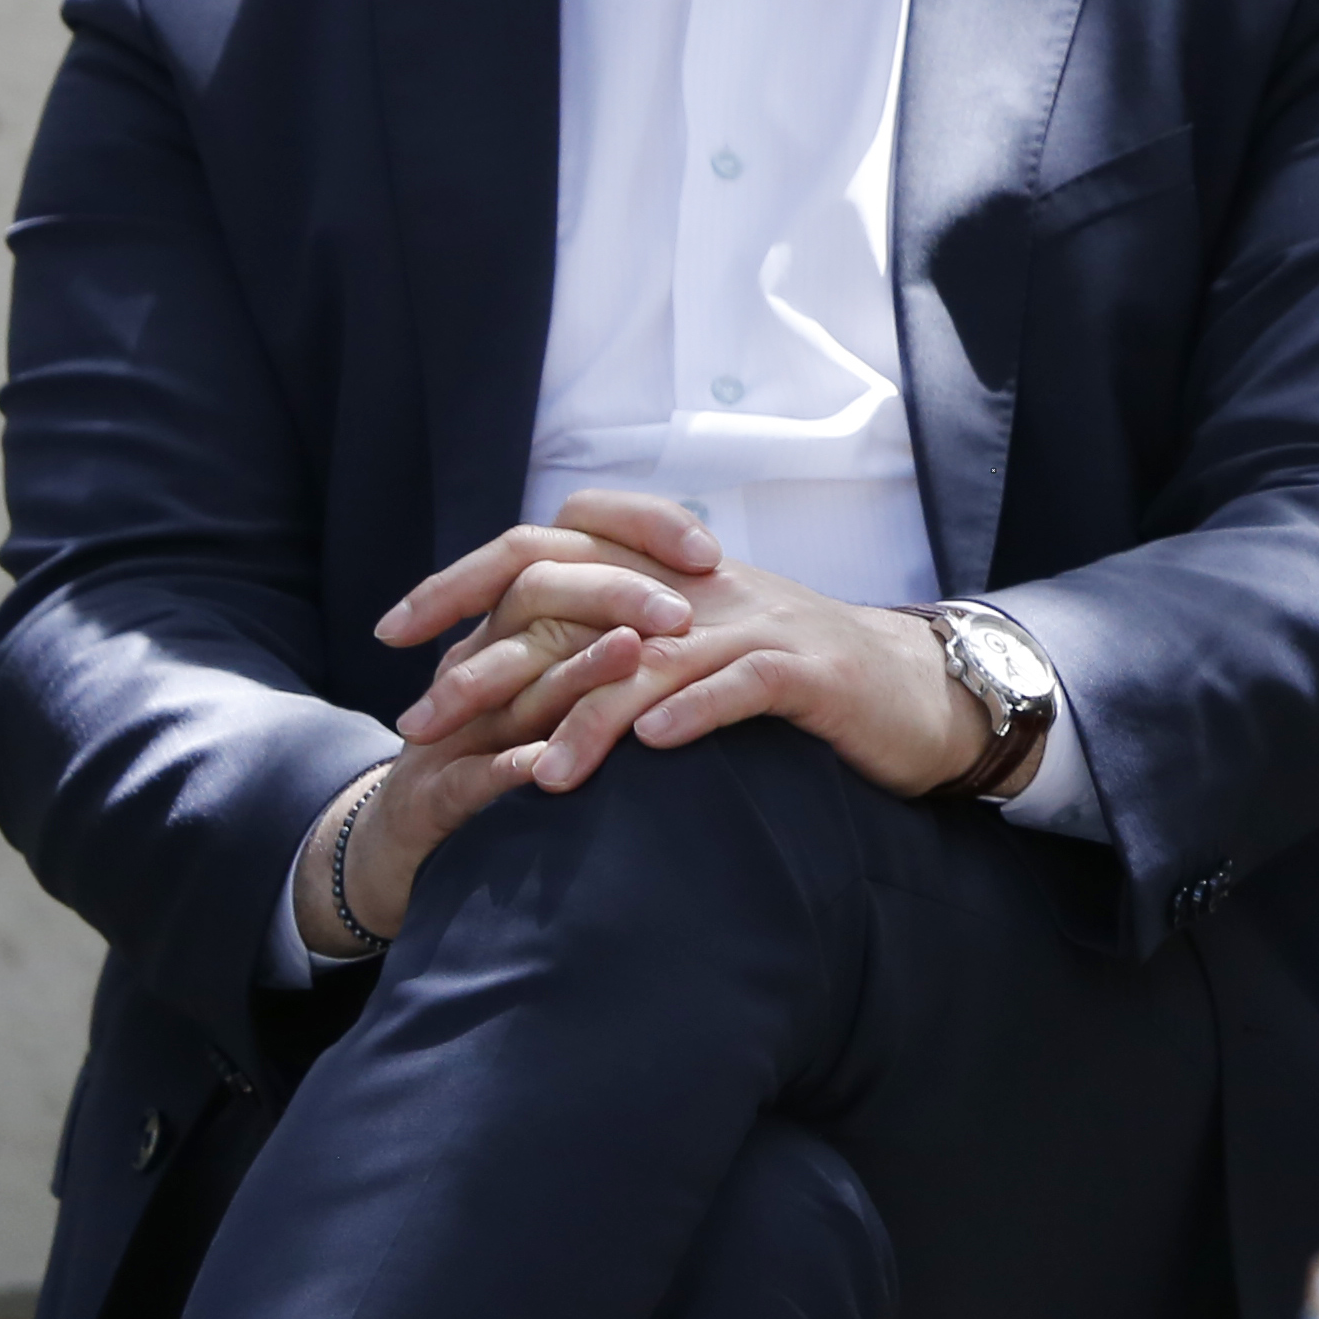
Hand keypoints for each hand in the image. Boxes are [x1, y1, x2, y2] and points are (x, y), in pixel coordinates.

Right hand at [285, 534, 700, 951]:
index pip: (574, 543)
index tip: (710, 553)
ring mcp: (451, 719)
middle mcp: (482, 653)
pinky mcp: (428, 792)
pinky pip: (467, 774)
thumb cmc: (523, 748)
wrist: (417, 840)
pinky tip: (544, 765)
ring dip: (571, 667)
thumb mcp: (580, 684)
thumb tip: (724, 592)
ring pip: (506, 674)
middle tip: (683, 612)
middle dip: (614, 593)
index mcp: (520, 621)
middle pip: (538, 592)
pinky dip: (506, 766)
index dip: (641, 533)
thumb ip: (634, 637)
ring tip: (631, 653)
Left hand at [381, 488, 988, 810]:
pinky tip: (652, 748)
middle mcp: (704, 584)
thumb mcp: (701, 648)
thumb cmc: (799, 681)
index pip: (551, 544)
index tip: (396, 636)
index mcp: (670, 572)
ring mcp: (759, 623)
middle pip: (581, 600)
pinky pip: (742, 684)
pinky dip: (694, 711)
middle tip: (429, 725)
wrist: (921, 690)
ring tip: (533, 774)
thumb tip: (506, 668)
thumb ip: (616, 644)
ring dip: (584, 715)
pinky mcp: (811, 670)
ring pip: (651, 654)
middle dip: (496, 665)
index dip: (466, 580)